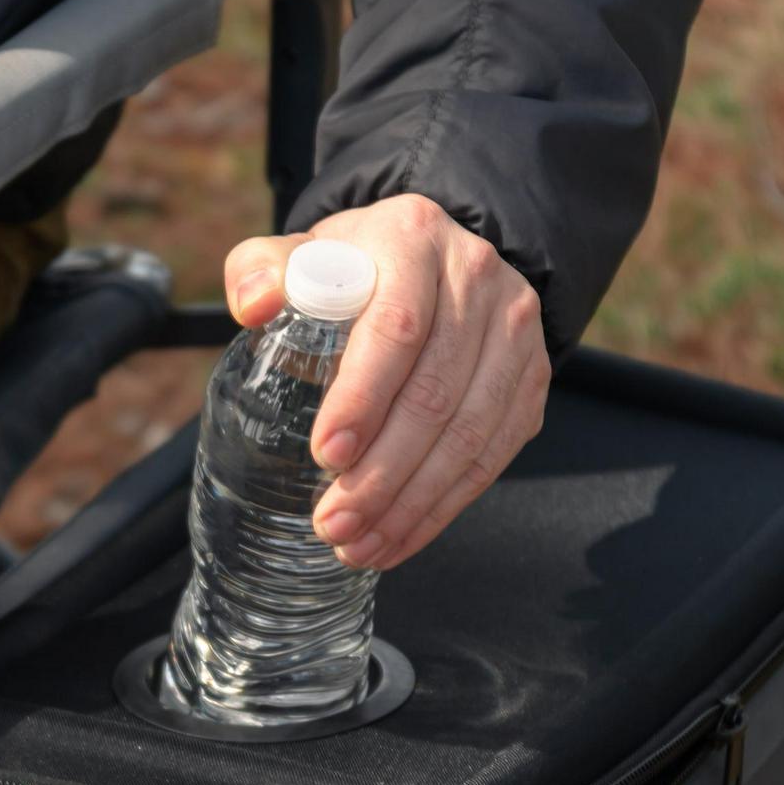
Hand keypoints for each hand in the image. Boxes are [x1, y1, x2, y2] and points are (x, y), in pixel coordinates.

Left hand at [225, 194, 550, 570]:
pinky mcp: (531, 381)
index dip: (362, 397)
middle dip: (381, 473)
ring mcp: (515, 333)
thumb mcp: (303, 252)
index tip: (326, 454)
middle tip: (332, 522)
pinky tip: (398, 538)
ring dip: (412, 503)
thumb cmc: (354, 267)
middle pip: (435, 394)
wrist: (430, 262)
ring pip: (471, 434)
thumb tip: (252, 304)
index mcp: (415, 241)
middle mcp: (478, 279)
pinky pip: (493, 456)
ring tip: (358, 544)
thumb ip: (261, 268)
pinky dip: (443, 507)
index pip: (396, 328)